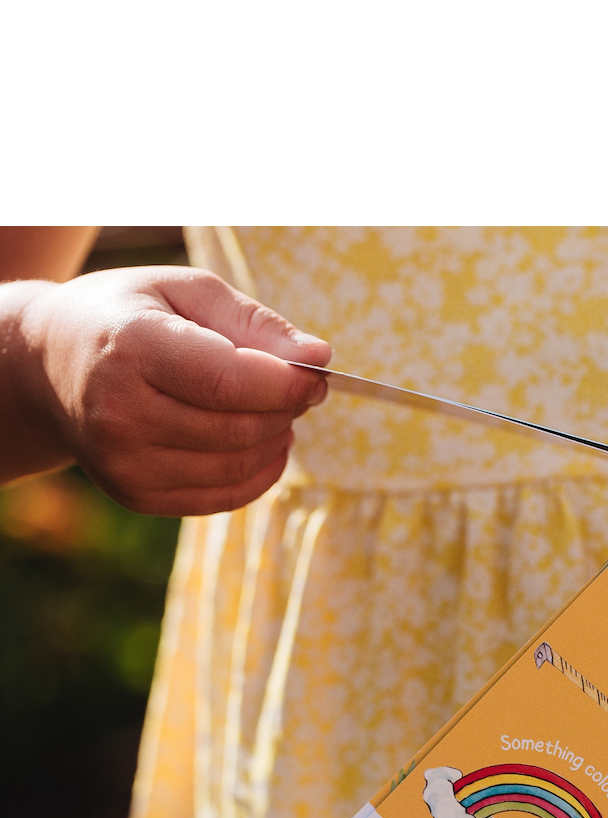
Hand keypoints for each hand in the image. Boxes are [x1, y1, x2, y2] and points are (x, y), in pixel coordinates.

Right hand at [13, 266, 330, 514]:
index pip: (229, 382)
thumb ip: (254, 323)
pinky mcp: (137, 495)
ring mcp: (124, 462)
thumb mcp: (185, 291)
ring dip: (277, 439)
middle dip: (285, 409)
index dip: (286, 385)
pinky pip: (226, 496)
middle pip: (239, 428)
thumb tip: (318, 358)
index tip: (315, 376)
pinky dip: (261, 471)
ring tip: (274, 410)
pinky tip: (263, 442)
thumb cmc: (128, 317)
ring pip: (238, 464)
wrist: (48, 364)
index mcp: (130, 348)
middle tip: (298, 389)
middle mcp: (119, 413)